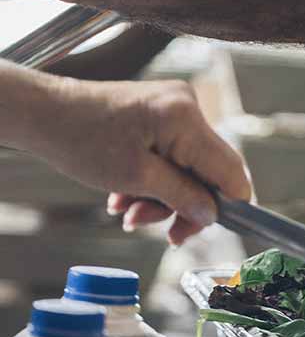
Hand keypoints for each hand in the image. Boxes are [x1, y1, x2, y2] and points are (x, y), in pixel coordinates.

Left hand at [19, 74, 251, 243]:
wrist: (42, 113)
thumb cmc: (79, 139)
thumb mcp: (134, 178)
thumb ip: (181, 197)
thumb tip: (212, 214)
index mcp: (185, 118)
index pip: (230, 170)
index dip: (226, 204)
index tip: (204, 228)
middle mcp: (187, 106)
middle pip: (209, 170)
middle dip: (182, 203)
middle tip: (160, 230)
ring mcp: (174, 108)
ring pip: (188, 166)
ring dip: (162, 195)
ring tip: (128, 210)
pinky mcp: (161, 112)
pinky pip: (173, 154)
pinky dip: (154, 179)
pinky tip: (127, 193)